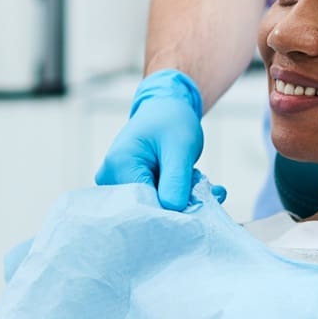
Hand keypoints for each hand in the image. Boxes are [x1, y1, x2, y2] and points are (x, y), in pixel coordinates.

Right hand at [95, 70, 204, 210]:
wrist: (164, 106)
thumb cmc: (171, 120)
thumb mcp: (180, 148)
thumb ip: (176, 180)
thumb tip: (173, 211)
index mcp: (118, 166)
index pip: (144, 206)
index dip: (173, 210)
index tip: (201, 203)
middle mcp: (109, 178)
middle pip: (148, 208)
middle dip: (181, 203)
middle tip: (208, 189)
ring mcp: (116, 184)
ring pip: (154, 206)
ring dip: (181, 197)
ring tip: (198, 179)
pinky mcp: (127, 187)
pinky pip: (154, 200)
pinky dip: (177, 194)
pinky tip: (192, 180)